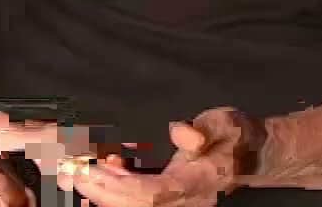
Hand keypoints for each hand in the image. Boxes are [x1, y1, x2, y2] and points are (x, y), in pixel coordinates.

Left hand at [53, 109, 252, 206]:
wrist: (248, 156)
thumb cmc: (234, 136)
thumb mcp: (225, 123)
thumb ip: (204, 129)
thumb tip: (181, 133)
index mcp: (197, 182)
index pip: (154, 193)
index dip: (121, 186)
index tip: (93, 171)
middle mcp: (186, 201)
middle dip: (102, 193)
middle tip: (73, 173)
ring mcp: (178, 205)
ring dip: (104, 196)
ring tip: (78, 176)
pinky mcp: (168, 201)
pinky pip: (138, 203)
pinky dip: (114, 194)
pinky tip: (98, 179)